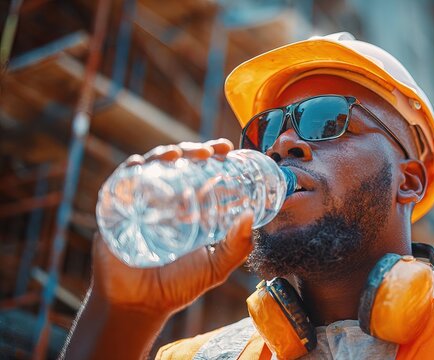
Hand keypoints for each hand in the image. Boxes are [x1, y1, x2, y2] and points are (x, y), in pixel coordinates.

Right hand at [91, 139, 253, 314]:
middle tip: (207, 153)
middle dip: (191, 150)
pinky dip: (129, 172)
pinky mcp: (114, 212)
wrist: (140, 306)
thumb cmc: (178, 285)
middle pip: (176, 163)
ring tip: (179, 155)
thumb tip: (251, 216)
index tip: (226, 149)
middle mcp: (163, 199)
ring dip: (163, 155)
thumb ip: (237, 246)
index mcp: (188, 205)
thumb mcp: (216, 266)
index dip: (212, 155)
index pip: (200, 171)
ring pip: (149, 167)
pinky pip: (118, 185)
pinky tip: (140, 166)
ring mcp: (138, 203)